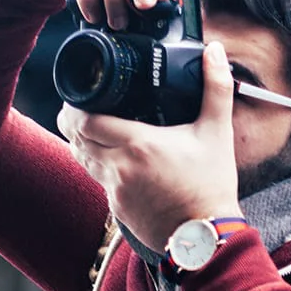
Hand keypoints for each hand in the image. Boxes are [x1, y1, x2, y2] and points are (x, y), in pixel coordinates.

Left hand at [58, 41, 242, 252]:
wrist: (206, 238)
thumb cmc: (211, 186)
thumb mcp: (217, 132)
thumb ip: (215, 88)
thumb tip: (215, 51)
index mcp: (138, 144)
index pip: (86, 120)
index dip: (76, 106)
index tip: (80, 95)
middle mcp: (119, 167)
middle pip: (76, 138)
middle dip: (73, 120)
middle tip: (80, 107)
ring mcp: (115, 190)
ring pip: (81, 159)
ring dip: (81, 142)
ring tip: (90, 128)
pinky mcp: (117, 209)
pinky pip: (97, 180)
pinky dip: (98, 165)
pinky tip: (112, 157)